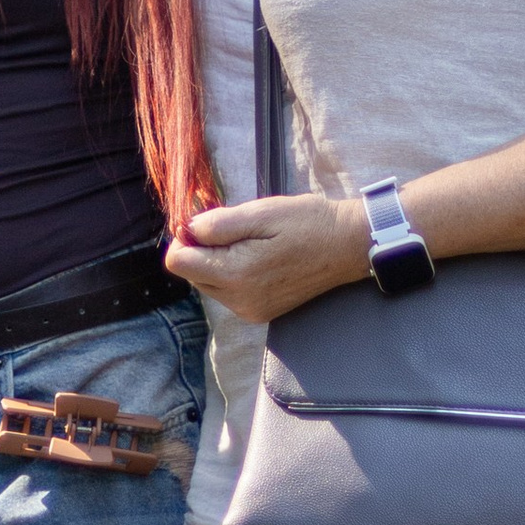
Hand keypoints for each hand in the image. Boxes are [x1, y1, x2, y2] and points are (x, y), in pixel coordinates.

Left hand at [166, 191, 371, 321]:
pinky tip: (258, 256)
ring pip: (209, 284)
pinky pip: (228, 292)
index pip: (178, 263)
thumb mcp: (260, 213)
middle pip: (191, 274)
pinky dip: (233, 273)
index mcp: (235, 275)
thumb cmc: (307, 223)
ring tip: (249, 241)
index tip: (207, 222)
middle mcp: (239, 301)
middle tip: (233, 228)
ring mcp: (250, 310)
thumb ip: (217, 224)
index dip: (185, 237)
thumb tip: (187, 230)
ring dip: (217, 262)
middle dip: (201, 250)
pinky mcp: (260, 312)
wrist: (347, 246)